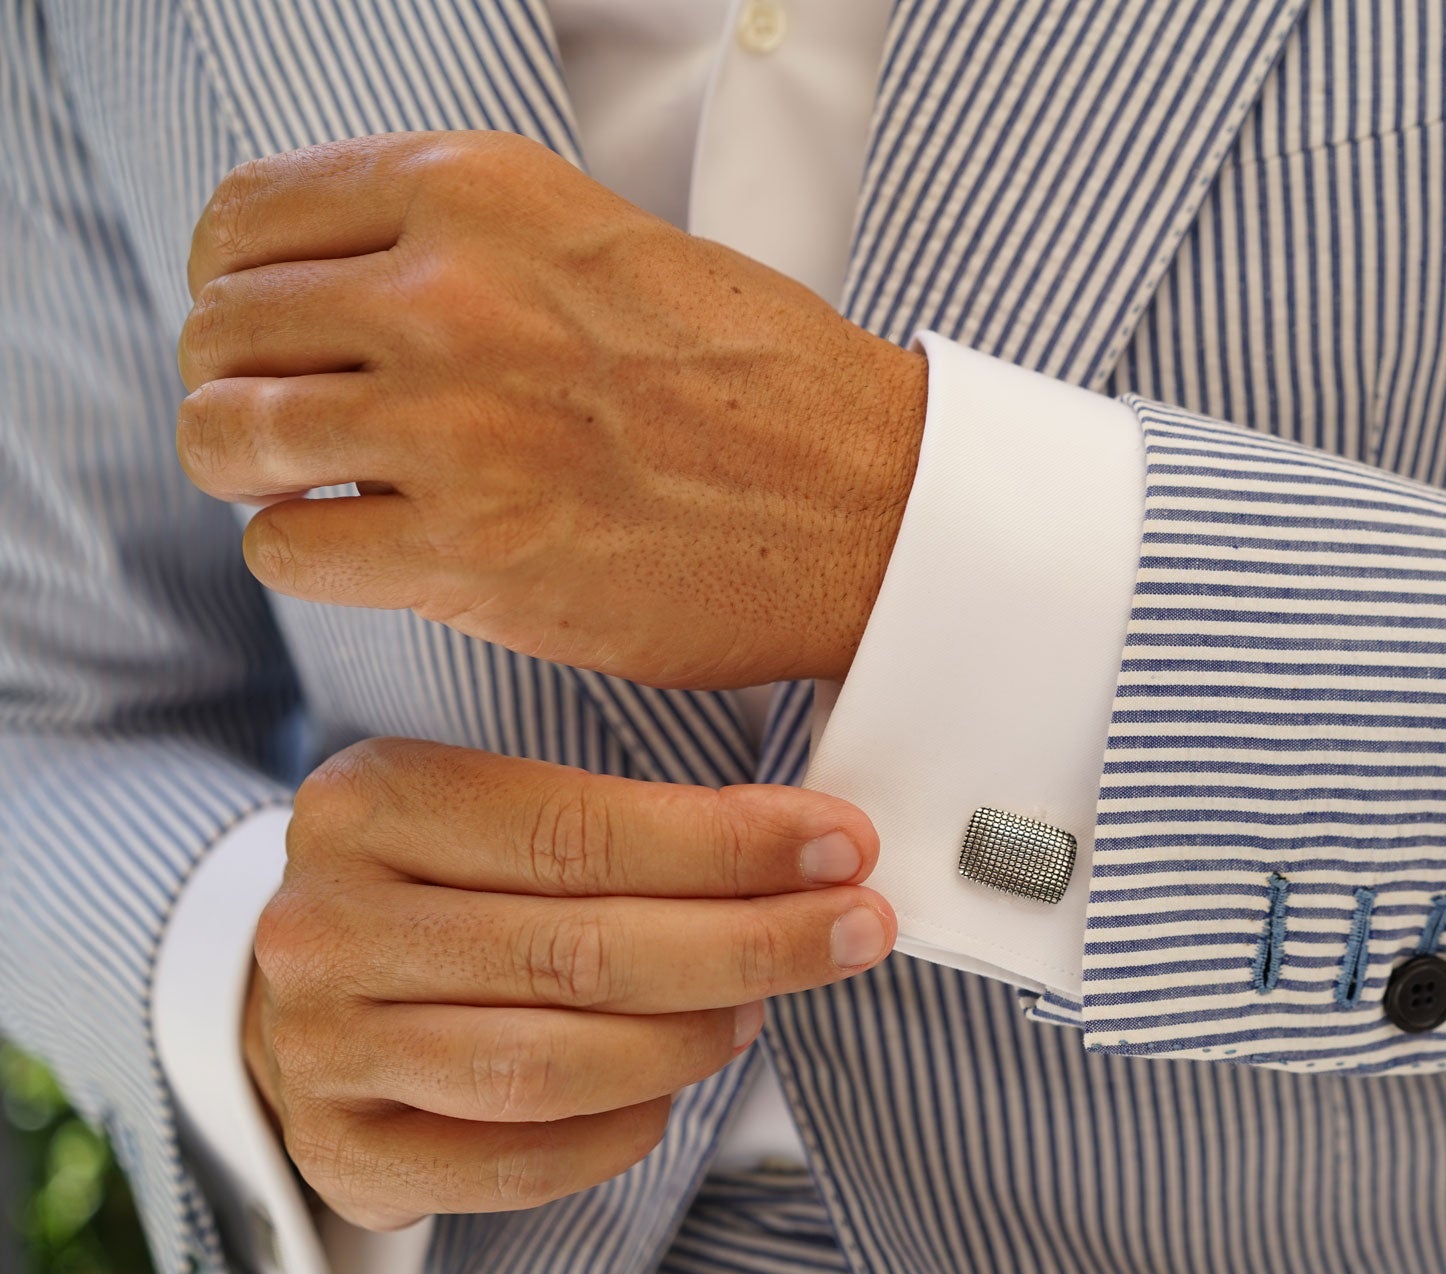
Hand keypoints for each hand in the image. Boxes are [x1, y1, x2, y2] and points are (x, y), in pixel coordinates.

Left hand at [176, 131, 927, 690]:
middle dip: (241, 382)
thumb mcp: (603, 239)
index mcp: (480, 191)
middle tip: (297, 423)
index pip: (248, 216)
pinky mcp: (469, 549)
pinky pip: (285, 549)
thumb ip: (462, 244)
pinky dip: (308, 554)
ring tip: (316, 487)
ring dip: (254, 471)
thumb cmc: (760, 382)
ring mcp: (453, 424)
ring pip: (225, 435)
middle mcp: (450, 293)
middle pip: (222, 327)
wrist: (867, 501)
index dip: (239, 284)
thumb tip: (331, 291)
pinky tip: (371, 548)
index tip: (274, 331)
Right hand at [244, 737, 896, 1230]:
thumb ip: (628, 822)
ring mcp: (322, 1046)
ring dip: (690, 1039)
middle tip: (852, 929)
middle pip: (579, 950)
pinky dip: (620, 1131)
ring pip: (551, 1063)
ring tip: (759, 1009)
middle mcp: (327, 924)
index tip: (841, 845)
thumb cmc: (444, 884)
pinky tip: (670, 1091)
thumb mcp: (498, 811)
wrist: (305, 984)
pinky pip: (516, 1160)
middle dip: (749, 941)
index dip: (729, 844)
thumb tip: (810, 844)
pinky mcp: (342, 1150)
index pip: (580, 830)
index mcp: (370, 803)